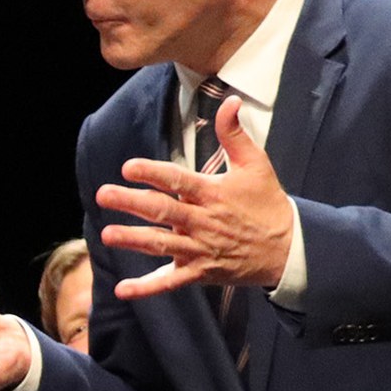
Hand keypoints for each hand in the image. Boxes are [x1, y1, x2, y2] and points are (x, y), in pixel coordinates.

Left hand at [95, 97, 293, 295]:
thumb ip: (235, 134)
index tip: (128, 167)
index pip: (178, 181)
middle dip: (131, 202)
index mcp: (213, 194)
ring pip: (161, 245)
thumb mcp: (256, 164)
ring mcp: (200, 249)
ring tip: (106, 235)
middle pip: (162, 211)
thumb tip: (230, 101)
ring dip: (133, 240)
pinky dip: (146, 287)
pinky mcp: (200, 272)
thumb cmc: (267, 203)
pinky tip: (122, 289)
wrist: (287, 249)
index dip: (153, 173)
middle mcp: (203, 222)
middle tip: (103, 195)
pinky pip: (169, 282)